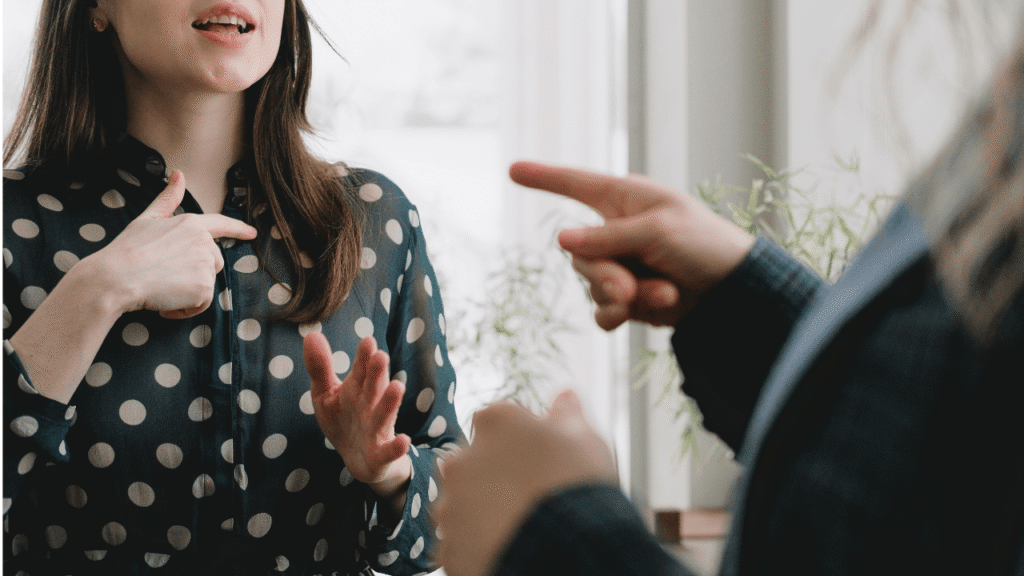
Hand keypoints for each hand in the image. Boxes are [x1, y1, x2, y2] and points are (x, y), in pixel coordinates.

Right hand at [89, 170, 257, 318]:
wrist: (115, 277)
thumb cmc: (127, 250)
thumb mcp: (147, 219)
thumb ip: (168, 199)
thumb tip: (179, 173)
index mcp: (191, 223)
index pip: (221, 224)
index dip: (238, 229)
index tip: (251, 233)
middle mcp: (204, 242)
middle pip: (213, 262)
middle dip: (194, 272)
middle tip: (164, 275)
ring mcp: (205, 264)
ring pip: (206, 283)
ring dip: (188, 292)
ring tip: (162, 288)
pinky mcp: (204, 286)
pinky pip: (201, 304)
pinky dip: (185, 309)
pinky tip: (166, 303)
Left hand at [303, 333, 411, 498]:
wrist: (359, 459)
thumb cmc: (343, 420)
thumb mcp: (325, 394)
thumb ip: (320, 367)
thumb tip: (311, 334)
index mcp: (358, 388)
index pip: (361, 369)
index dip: (364, 356)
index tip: (367, 341)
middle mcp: (370, 405)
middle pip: (374, 387)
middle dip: (377, 373)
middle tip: (380, 356)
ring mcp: (378, 429)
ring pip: (384, 415)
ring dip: (390, 402)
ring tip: (397, 387)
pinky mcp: (381, 453)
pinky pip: (390, 450)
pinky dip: (397, 447)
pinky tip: (404, 440)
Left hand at [435, 389, 617, 575]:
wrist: (566, 549)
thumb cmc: (577, 486)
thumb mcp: (583, 439)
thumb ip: (567, 414)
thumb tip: (565, 396)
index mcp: (494, 422)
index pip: (500, 421)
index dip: (524, 440)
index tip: (543, 458)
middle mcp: (461, 458)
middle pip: (476, 462)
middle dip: (498, 474)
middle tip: (532, 495)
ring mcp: (451, 505)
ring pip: (464, 503)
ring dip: (484, 510)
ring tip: (521, 526)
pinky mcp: (448, 547)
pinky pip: (461, 543)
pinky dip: (479, 545)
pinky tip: (508, 547)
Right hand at [509, 161, 754, 329]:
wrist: (734, 291)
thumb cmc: (704, 244)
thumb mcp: (657, 231)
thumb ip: (608, 237)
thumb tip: (561, 240)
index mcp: (624, 199)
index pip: (575, 184)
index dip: (544, 177)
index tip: (513, 169)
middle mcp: (616, 231)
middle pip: (578, 254)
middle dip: (604, 275)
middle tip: (629, 289)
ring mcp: (620, 265)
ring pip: (591, 285)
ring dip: (623, 296)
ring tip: (663, 294)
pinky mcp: (628, 298)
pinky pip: (602, 309)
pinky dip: (620, 315)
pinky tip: (648, 311)